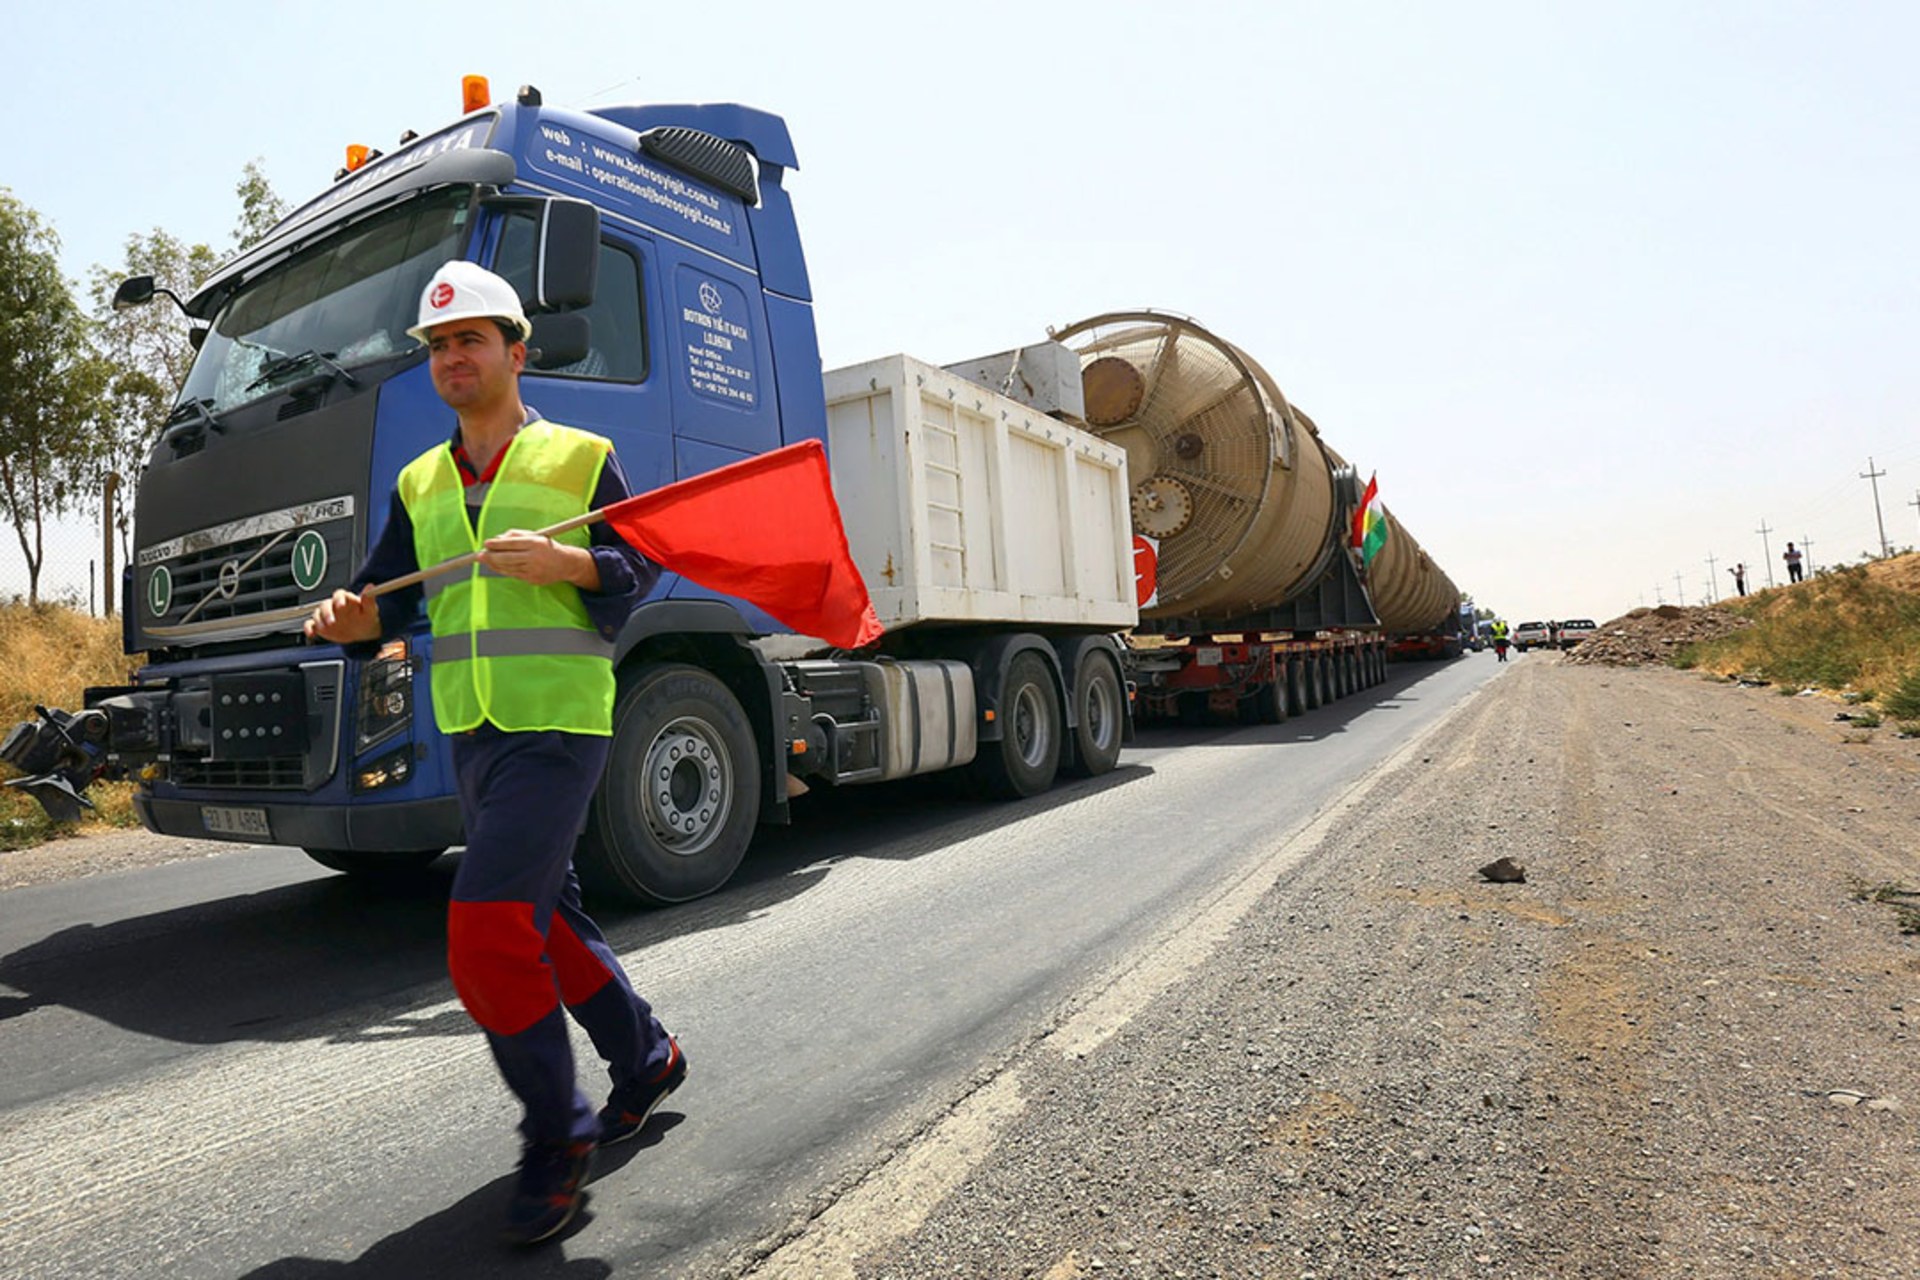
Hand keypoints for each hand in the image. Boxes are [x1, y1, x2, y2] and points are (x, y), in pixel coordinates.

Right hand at [305, 588, 381, 643]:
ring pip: (317, 614)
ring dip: (319, 621)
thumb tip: (370, 586)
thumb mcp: (370, 610)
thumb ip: (368, 600)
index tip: (341, 606)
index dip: (339, 599)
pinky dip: (309, 628)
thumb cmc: (366, 618)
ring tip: (325, 628)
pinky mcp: (321, 625)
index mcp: (345, 599)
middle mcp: (333, 605)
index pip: (339, 595)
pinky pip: (310, 624)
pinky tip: (311, 634)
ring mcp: (326, 615)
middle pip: (325, 605)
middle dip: (327, 613)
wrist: (363, 632)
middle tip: (332, 622)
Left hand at [481, 529, 598, 588]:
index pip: (512, 543)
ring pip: (509, 567)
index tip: (486, 543)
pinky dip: (502, 570)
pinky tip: (495, 567)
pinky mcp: (532, 579)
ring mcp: (533, 570)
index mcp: (536, 543)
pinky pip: (513, 574)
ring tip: (485, 560)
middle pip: (508, 558)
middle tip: (479, 555)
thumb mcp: (535, 536)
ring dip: (494, 564)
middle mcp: (535, 557)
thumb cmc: (547, 547)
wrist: (566, 564)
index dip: (497, 544)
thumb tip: (497, 539)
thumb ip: (516, 535)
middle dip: (491, 557)